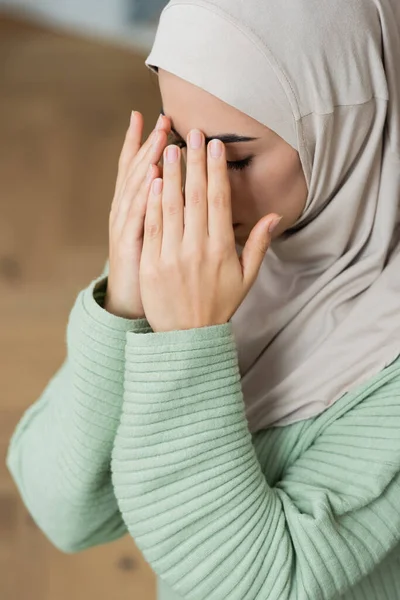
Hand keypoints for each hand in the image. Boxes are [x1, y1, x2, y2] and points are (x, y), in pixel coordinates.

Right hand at [105, 111, 170, 318]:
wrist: (130, 301)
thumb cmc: (150, 267)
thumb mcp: (156, 235)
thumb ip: (169, 210)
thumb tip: (180, 184)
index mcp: (137, 208)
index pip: (141, 169)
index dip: (148, 144)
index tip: (161, 119)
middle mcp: (127, 212)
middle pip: (137, 172)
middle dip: (150, 144)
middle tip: (162, 118)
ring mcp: (126, 228)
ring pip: (136, 189)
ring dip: (147, 162)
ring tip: (159, 138)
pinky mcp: (129, 245)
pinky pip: (137, 217)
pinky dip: (144, 196)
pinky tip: (154, 177)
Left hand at [139, 129, 281, 332]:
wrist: (187, 336)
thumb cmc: (218, 305)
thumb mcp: (246, 278)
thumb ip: (258, 245)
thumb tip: (275, 215)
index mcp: (222, 249)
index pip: (219, 200)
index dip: (216, 170)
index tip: (213, 145)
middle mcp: (198, 248)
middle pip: (196, 196)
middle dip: (194, 161)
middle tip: (192, 133)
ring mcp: (172, 255)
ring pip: (171, 206)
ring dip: (171, 174)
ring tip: (169, 146)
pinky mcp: (152, 263)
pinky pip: (152, 226)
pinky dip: (152, 201)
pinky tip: (152, 180)